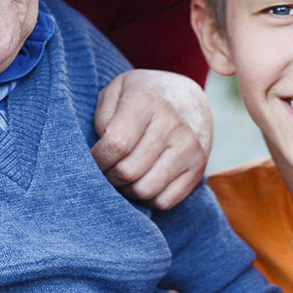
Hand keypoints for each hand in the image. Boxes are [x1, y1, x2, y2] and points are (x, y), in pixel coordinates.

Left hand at [92, 69, 212, 209]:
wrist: (188, 98)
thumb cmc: (143, 96)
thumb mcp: (117, 90)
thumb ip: (103, 116)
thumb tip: (103, 149)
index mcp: (146, 101)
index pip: (115, 144)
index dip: (98, 158)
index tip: (95, 157)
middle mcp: (171, 124)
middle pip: (128, 172)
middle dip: (109, 176)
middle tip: (106, 169)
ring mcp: (188, 148)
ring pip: (145, 190)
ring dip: (127, 190)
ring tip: (122, 175)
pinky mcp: (198, 168)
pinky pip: (164, 201)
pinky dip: (147, 198)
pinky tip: (143, 181)